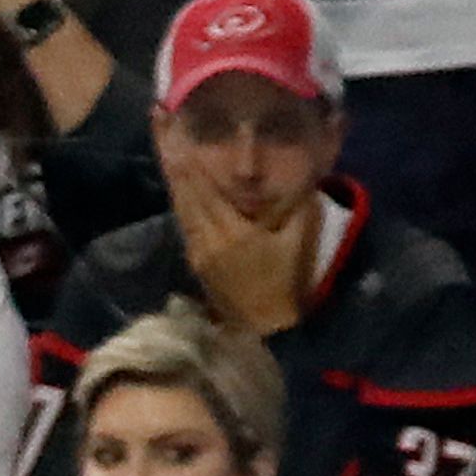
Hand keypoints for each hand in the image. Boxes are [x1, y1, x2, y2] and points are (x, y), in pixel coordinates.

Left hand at [166, 152, 312, 335]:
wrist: (268, 324)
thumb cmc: (286, 281)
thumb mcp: (300, 242)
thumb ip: (300, 208)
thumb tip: (306, 178)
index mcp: (234, 233)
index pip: (208, 196)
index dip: (195, 173)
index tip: (184, 151)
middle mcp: (210, 242)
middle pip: (190, 203)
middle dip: (180, 177)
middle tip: (169, 152)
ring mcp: (200, 255)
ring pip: (184, 217)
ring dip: (178, 193)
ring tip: (171, 169)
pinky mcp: (198, 266)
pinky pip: (187, 231)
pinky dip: (183, 212)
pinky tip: (182, 200)